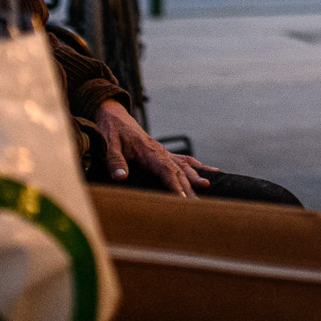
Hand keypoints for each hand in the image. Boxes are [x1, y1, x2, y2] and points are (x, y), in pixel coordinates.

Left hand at [93, 100, 219, 195]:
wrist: (114, 115)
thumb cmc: (111, 131)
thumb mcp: (108, 145)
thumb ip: (114, 161)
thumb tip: (120, 178)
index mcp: (149, 151)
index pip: (165, 171)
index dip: (174, 186)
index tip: (183, 199)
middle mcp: (160, 152)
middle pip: (179, 172)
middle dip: (189, 189)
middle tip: (198, 205)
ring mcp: (164, 152)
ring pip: (185, 166)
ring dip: (196, 178)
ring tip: (208, 188)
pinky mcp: (164, 153)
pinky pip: (185, 160)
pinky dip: (198, 167)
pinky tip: (211, 172)